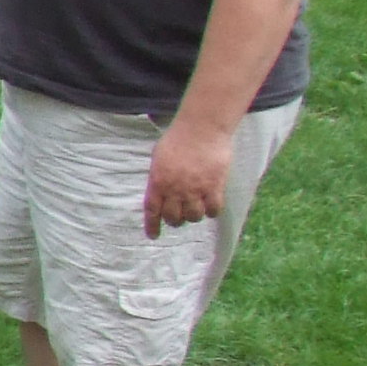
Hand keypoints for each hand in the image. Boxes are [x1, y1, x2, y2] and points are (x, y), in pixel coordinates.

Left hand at [144, 122, 233, 237]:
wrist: (201, 129)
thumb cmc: (178, 139)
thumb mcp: (158, 158)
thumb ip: (158, 177)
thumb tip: (160, 191)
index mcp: (157, 182)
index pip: (152, 210)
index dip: (152, 225)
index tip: (153, 236)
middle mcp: (174, 189)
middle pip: (174, 218)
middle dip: (175, 220)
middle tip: (180, 216)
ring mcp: (195, 189)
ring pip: (194, 217)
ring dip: (194, 216)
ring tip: (196, 208)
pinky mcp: (214, 187)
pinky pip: (213, 210)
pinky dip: (212, 212)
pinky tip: (211, 206)